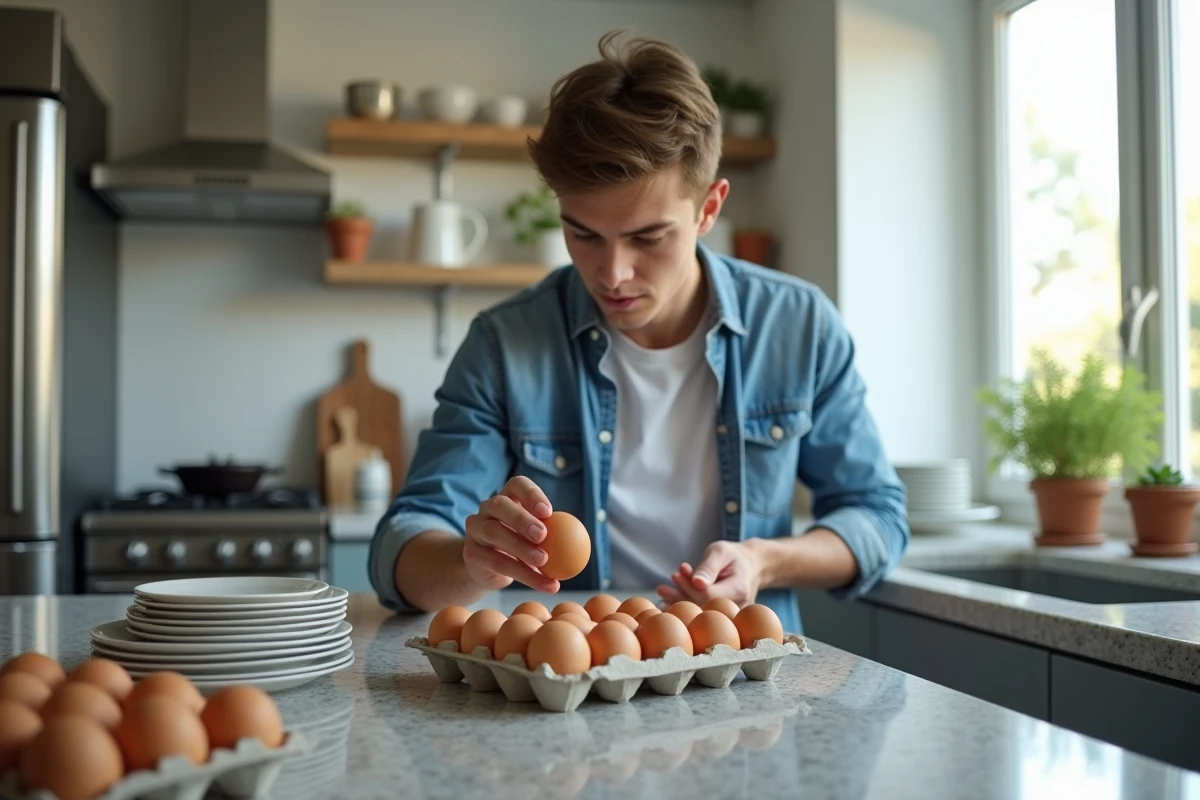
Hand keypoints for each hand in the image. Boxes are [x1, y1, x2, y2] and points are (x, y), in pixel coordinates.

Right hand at [463, 476, 558, 593]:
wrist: (487, 567)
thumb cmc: (520, 545)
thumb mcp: (536, 536)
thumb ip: (552, 534)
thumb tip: (580, 542)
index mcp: (507, 496)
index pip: (517, 485)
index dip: (532, 495)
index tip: (548, 512)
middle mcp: (487, 508)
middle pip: (500, 506)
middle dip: (521, 519)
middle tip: (543, 535)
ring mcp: (476, 529)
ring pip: (495, 533)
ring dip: (521, 548)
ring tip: (544, 561)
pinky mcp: (471, 553)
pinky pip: (498, 563)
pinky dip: (525, 576)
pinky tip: (545, 584)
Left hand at [656, 540, 766, 607]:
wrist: (751, 566)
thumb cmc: (733, 556)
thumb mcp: (721, 552)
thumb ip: (708, 567)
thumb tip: (696, 582)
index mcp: (739, 590)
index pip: (707, 595)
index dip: (688, 587)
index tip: (676, 574)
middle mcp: (736, 606)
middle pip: (702, 606)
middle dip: (679, 596)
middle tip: (661, 589)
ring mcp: (730, 614)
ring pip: (700, 611)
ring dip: (679, 602)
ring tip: (662, 594)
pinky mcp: (722, 616)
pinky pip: (702, 612)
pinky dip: (685, 606)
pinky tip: (668, 604)